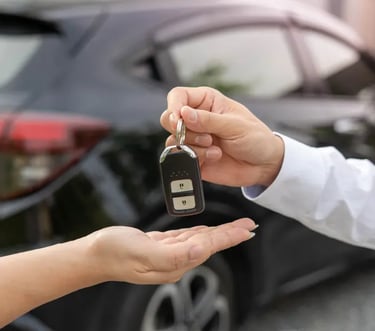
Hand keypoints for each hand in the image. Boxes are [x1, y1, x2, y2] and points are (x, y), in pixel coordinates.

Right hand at [87, 218, 255, 283]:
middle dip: (230, 234)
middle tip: (249, 226)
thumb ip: (172, 255)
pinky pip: (186, 237)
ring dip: (218, 232)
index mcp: (174, 263)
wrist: (94, 255)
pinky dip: (200, 231)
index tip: (247, 230)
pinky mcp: (160, 246)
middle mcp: (174, 261)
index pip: (208, 247)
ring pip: (200, 240)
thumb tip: (200, 251)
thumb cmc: (114, 253)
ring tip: (234, 228)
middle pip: (209, 244)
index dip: (228, 237)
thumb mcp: (142, 252)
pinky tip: (206, 230)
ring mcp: (168, 254)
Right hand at [160, 86, 284, 186]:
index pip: (178, 96)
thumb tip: (183, 114)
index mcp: (206, 102)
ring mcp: (194, 139)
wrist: (264, 165)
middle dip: (182, 129)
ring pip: (173, 140)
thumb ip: (208, 120)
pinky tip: (215, 156)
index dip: (174, 106)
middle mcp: (196, 119)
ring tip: (214, 147)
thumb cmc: (255, 138)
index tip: (179, 118)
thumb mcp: (235, 125)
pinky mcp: (194, 157)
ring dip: (193, 145)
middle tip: (204, 136)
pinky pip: (181, 157)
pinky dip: (196, 158)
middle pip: (168, 118)